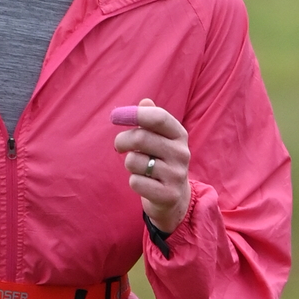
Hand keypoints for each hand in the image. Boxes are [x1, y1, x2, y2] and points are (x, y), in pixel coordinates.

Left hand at [112, 100, 190, 234]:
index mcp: (179, 134)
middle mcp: (182, 153)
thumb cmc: (160, 160)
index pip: (158, 117)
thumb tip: (144, 101)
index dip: (134, 114)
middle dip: (122, 141)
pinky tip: (144, 183)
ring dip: (129, 164)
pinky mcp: (168, 195)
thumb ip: (151, 119)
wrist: (174, 197)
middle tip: (119, 146)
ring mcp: (177, 175)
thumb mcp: (160, 138)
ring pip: (135, 161)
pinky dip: (134, 182)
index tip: (116, 117)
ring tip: (138, 167)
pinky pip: (136, 182)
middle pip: (141, 138)